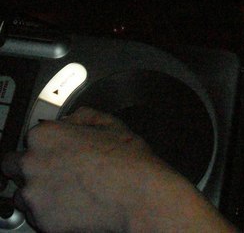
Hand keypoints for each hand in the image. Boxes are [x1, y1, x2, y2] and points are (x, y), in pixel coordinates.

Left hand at [1, 107, 235, 232]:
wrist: (137, 195)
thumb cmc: (127, 160)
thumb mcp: (109, 123)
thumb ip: (82, 116)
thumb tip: (70, 120)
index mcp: (46, 135)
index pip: (30, 138)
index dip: (45, 144)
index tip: (54, 150)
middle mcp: (33, 162)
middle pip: (12, 165)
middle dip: (30, 166)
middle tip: (54, 170)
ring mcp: (34, 194)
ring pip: (22, 193)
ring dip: (37, 190)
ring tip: (66, 190)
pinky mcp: (41, 221)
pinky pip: (34, 216)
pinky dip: (48, 211)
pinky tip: (71, 204)